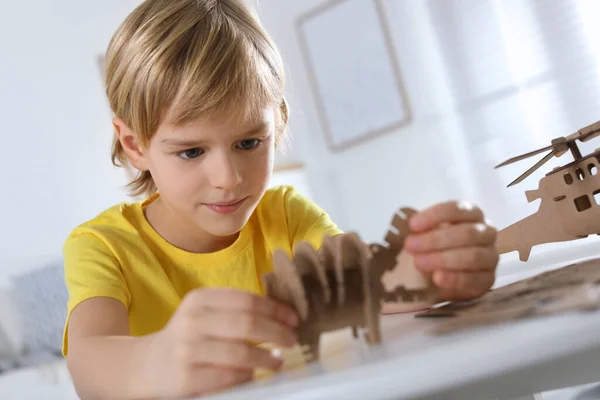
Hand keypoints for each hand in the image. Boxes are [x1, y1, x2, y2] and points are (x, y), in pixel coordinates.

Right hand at [145, 288, 298, 397]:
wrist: (148, 365)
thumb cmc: (189, 337)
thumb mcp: (205, 314)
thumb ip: (236, 310)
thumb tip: (283, 316)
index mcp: (199, 299)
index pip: (246, 300)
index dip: (275, 309)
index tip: (293, 319)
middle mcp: (192, 321)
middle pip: (246, 324)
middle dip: (276, 332)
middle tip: (292, 340)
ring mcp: (187, 350)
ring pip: (240, 353)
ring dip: (266, 358)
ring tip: (278, 361)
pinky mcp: (186, 378)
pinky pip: (227, 377)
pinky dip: (246, 376)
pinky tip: (253, 374)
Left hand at [403, 201, 498, 301]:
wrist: (442, 277)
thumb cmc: (434, 247)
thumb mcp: (426, 234)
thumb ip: (421, 229)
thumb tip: (403, 228)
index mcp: (472, 214)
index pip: (457, 209)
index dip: (435, 216)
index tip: (412, 225)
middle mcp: (487, 232)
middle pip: (466, 233)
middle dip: (435, 239)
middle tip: (410, 246)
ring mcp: (491, 257)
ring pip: (472, 256)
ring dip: (442, 259)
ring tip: (418, 263)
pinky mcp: (488, 280)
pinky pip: (474, 279)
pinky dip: (454, 278)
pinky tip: (437, 278)